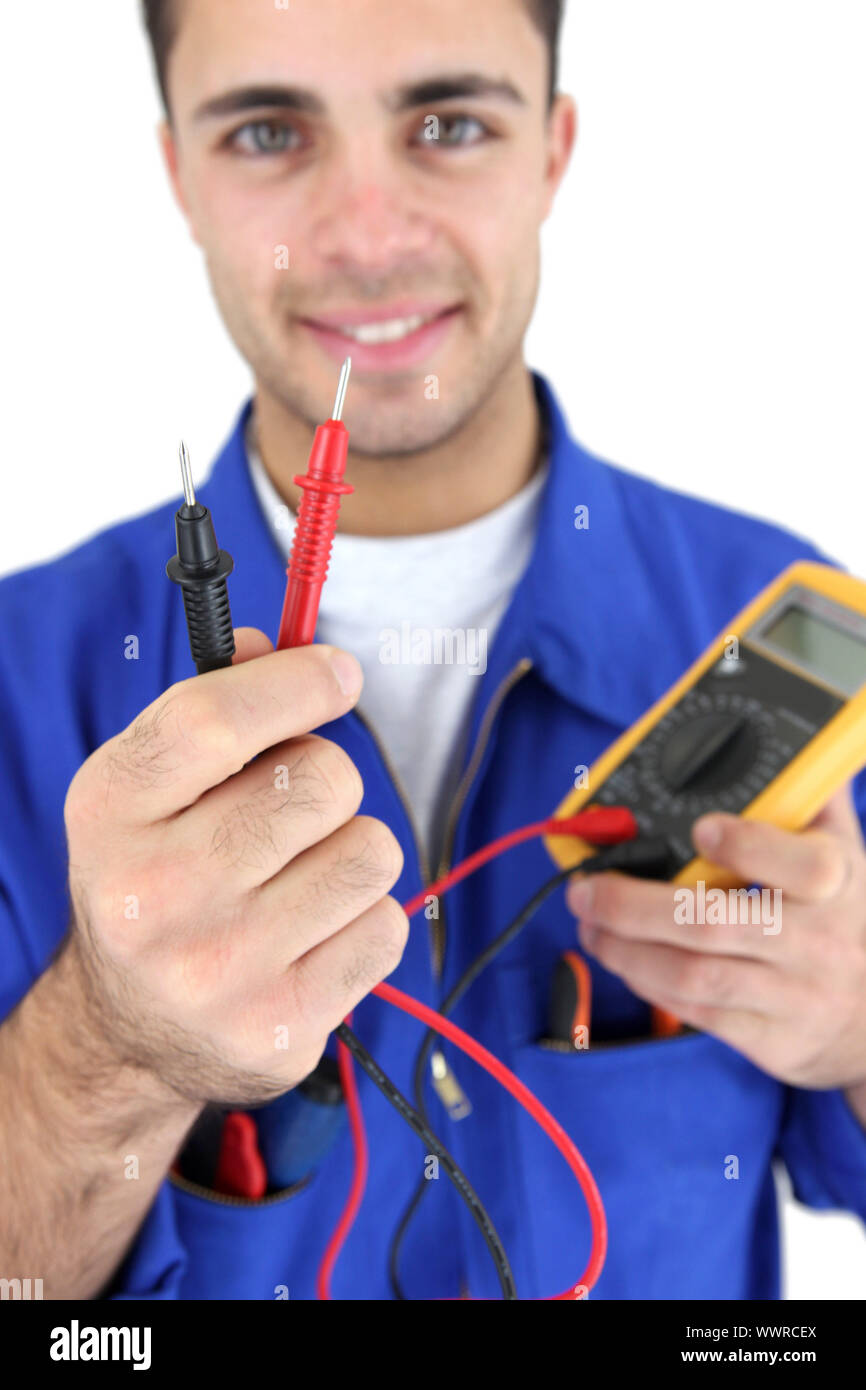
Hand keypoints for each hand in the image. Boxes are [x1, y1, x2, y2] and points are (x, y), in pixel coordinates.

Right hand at [64, 629, 406, 1105]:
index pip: (215, 719)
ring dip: (351, 850)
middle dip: (327, 779)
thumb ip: (213, 706)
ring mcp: (216, 969)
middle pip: (321, 780)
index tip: (338, 674)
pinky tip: (311, 935)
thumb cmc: (156, 876)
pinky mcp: (278, 1026)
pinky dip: (363, 920)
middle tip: (293, 810)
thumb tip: (289, 650)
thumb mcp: (149, 787)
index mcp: (110, 812)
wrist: (128, 1027)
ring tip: (300, 876)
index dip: (297, 683)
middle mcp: (152, 894)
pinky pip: (387, 927)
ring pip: (371, 851)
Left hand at [566, 785, 865, 1090]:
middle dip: (633, 906)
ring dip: (625, 949)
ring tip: (588, 924)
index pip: (802, 867)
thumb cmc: (844, 917)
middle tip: (586, 887)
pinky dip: (647, 983)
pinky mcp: (770, 1039)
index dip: (746, 846)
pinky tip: (621, 958)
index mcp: (837, 883)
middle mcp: (816, 943)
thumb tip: (787, 729)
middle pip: (712, 925)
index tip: (701, 828)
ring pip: (693, 975)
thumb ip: (809, 794)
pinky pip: (696, 1013)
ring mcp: (792, 996)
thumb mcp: (843, 852)